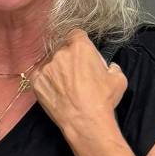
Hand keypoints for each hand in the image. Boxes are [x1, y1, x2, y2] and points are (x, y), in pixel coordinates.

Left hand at [30, 31, 125, 146]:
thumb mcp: (118, 78)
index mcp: (80, 47)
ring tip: (65, 86)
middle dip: (68, 58)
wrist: (85, 121)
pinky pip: (40, 76)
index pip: (76, 34)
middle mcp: (60, 53)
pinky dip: (46, 81)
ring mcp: (46, 67)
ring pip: (51, 63)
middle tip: (76, 74)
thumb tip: (109, 67)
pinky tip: (56, 91)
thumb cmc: (103, 99)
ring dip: (57, 70)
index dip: (79, 42)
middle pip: (62, 49)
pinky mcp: (36, 81)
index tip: (81, 53)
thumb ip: (112, 66)